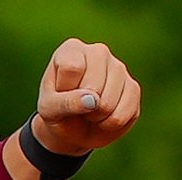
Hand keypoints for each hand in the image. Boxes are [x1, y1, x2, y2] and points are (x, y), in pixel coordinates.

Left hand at [35, 38, 140, 154]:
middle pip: (93, 87)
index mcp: (72, 49)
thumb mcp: (48, 110)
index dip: (65, 90)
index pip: (72, 68)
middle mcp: (98, 52)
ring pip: (108, 103)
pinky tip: (103, 116)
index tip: (59, 94)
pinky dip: (108, 124)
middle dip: (81, 107)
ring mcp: (119, 67)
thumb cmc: (56, 113)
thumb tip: (93, 100)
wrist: (72, 129)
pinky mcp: (133, 87)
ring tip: (88, 112)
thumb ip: (65, 103)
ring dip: (95, 118)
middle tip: (75, 107)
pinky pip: (122, 115)